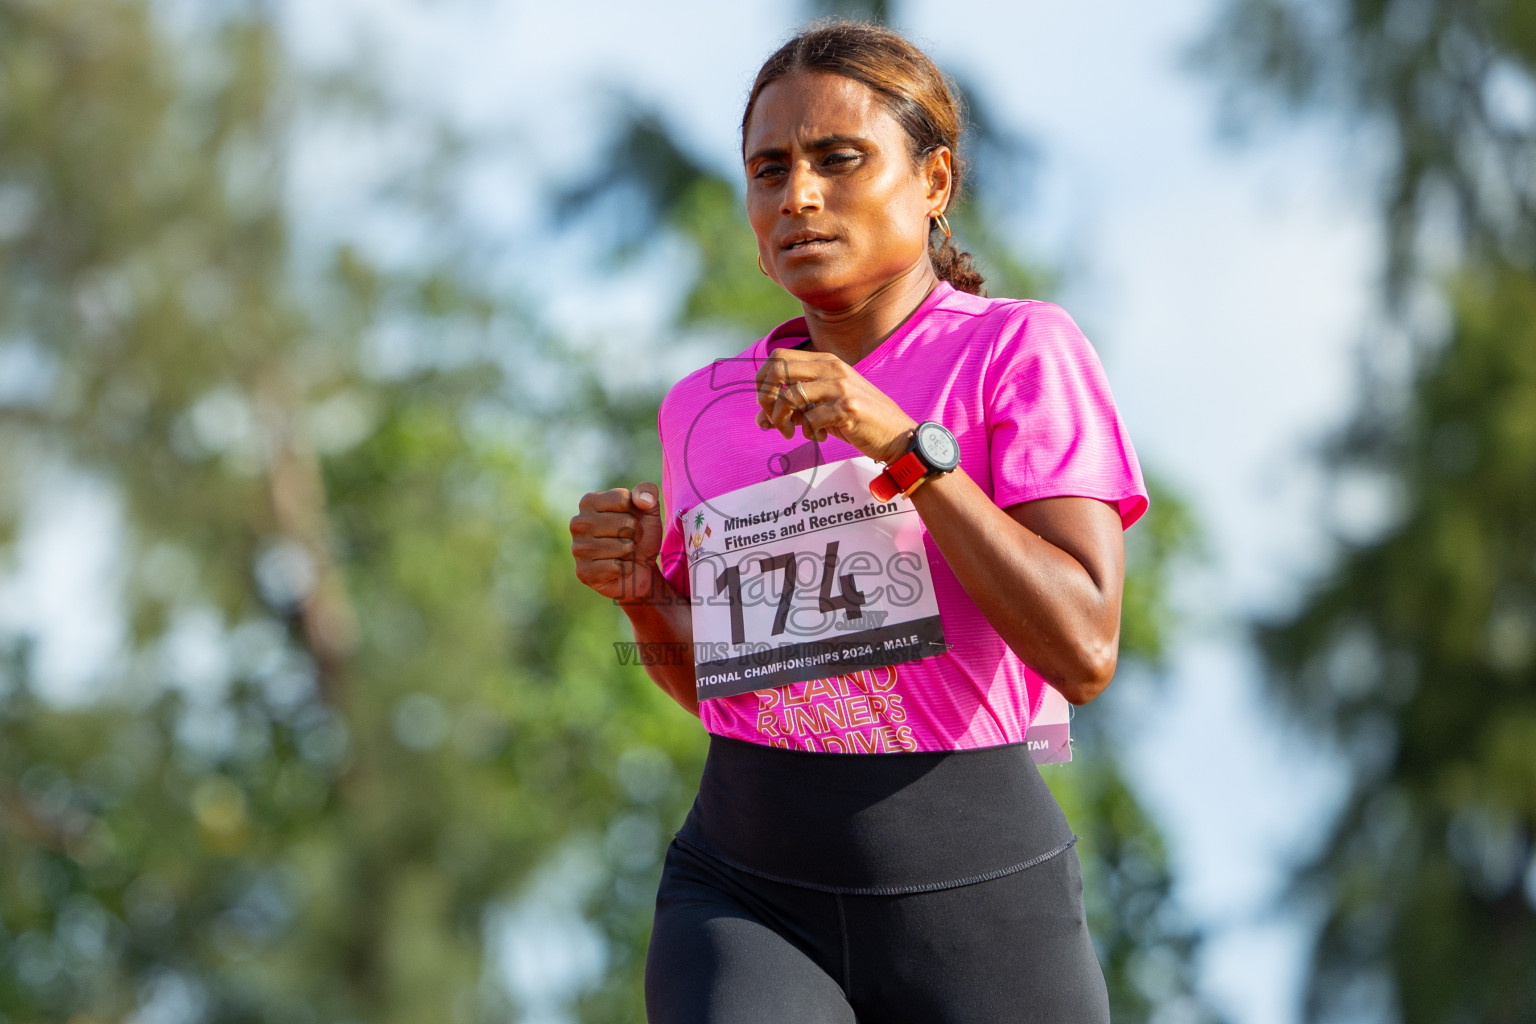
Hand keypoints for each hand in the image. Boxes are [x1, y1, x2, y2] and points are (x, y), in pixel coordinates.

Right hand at [570, 483, 665, 602]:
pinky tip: (618, 569)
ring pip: (623, 546)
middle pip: (626, 523)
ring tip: (623, 553)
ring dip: (631, 552)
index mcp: (589, 502)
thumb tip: (643, 500)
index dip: (638, 512)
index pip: (624, 499)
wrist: (640, 569)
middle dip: (637, 533)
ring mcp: (578, 549)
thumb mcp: (648, 509)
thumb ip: (647, 492)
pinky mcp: (583, 572)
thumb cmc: (639, 535)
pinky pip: (618, 567)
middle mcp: (578, 523)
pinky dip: (626, 569)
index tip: (632, 519)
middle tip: (629, 540)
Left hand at [754, 349, 917, 464]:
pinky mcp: (847, 408)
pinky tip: (820, 437)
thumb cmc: (859, 420)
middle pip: (777, 370)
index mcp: (825, 361)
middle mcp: (831, 368)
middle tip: (773, 419)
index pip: (778, 357)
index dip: (763, 381)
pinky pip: (809, 420)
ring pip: (789, 397)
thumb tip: (760, 418)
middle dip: (766, 398)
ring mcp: (840, 387)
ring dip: (782, 420)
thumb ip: (794, 408)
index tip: (767, 405)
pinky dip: (807, 432)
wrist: (898, 435)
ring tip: (791, 433)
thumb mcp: (824, 407)